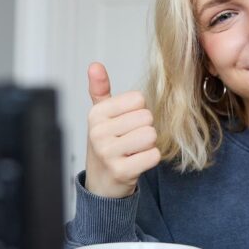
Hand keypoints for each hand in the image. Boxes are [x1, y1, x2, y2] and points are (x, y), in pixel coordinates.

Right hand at [83, 62, 160, 197]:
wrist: (101, 183)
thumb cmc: (106, 145)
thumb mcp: (100, 117)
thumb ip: (100, 90)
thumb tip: (95, 65)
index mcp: (96, 114)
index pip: (138, 99)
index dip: (139, 112)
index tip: (125, 125)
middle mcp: (98, 132)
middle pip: (147, 118)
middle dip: (145, 129)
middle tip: (130, 141)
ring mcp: (108, 153)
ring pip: (151, 136)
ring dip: (148, 145)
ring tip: (133, 151)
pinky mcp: (121, 171)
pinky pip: (153, 156)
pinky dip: (150, 159)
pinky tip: (136, 162)